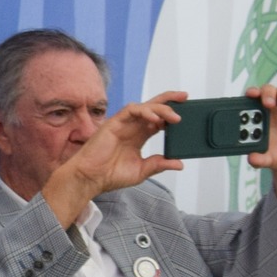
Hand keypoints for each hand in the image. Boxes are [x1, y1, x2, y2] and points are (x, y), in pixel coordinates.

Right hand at [50, 93, 186, 207]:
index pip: (158, 120)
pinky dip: (145, 112)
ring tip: (174, 117)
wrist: (91, 178)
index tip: (186, 116)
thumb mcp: (142, 171)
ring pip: (145, 107)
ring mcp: (123, 123)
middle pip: (153, 107)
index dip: (171, 115)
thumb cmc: (110, 175)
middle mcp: (132, 127)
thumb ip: (159, 164)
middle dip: (169, 100)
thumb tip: (179, 164)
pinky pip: (132, 110)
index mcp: (139, 136)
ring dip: (161, 108)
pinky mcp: (114, 122)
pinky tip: (155, 120)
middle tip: (185, 97)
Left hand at [244, 77, 276, 170]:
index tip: (249, 94)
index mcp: (258, 117)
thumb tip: (251, 159)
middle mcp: (270, 109)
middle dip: (265, 94)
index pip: (251, 100)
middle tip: (267, 104)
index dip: (250, 94)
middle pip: (266, 92)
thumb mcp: (268, 159)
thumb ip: (259, 159)